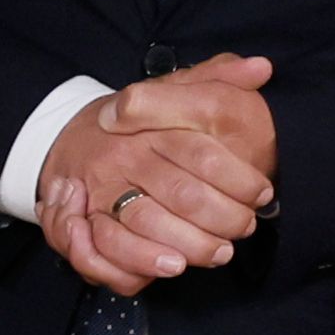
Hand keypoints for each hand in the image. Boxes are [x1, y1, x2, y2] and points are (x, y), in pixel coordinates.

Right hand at [37, 54, 276, 284]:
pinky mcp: (82, 221)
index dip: (239, 179)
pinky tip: (170, 266)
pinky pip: (107, 248)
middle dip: (224, 219)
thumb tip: (261, 67)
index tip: (262, 193)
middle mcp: (125, 157)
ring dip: (190, 245)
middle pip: (183, 194)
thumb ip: (217, 77)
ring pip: (148, 224)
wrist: (71, 136)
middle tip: (245, 228)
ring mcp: (101, 190)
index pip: (201, 153)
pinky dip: (138, 264)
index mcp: (149, 125)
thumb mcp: (175, 90)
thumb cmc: (138, 123)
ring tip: (218, 253)